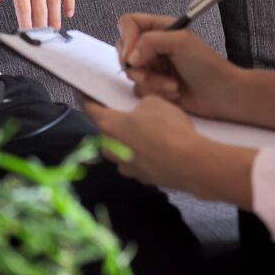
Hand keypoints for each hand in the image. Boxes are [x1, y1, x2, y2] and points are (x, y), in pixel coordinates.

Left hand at [81, 97, 214, 191]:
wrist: (190, 163)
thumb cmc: (168, 128)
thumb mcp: (154, 102)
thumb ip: (139, 104)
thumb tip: (139, 112)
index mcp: (108, 126)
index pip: (90, 109)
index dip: (88, 100)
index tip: (85, 95)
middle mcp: (111, 148)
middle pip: (106, 132)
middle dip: (115, 124)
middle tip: (130, 116)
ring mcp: (125, 166)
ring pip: (120, 150)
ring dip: (128, 142)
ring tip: (148, 135)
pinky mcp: (140, 178)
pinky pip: (136, 162)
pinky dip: (143, 156)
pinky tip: (159, 151)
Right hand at [115, 12, 249, 120]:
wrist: (223, 95)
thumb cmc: (208, 65)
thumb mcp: (181, 42)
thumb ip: (150, 41)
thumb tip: (130, 57)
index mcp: (160, 28)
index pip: (128, 23)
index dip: (126, 38)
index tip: (132, 55)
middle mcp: (153, 46)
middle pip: (123, 50)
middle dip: (137, 66)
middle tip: (147, 73)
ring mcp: (153, 67)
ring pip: (131, 73)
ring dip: (152, 82)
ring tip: (174, 85)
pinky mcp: (154, 86)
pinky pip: (139, 90)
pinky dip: (156, 92)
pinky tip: (175, 92)